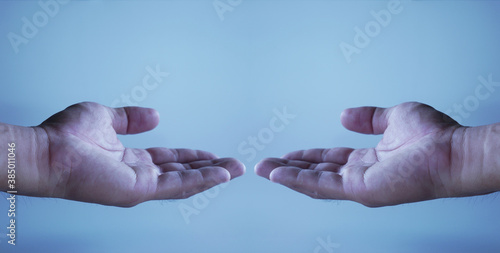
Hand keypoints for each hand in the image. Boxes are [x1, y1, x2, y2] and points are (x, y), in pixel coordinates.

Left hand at [37, 102, 244, 206]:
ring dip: (213, 175)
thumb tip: (155, 116)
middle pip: (182, 172)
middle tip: (233, 164)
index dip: (191, 156)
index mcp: (130, 160)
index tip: (210, 153)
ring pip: (185, 181)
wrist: (48, 150)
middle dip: (209, 168)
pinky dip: (202, 179)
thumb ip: (130, 119)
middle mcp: (138, 175)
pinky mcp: (140, 189)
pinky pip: (178, 184)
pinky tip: (220, 174)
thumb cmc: (66, 136)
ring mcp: (140, 185)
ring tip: (236, 169)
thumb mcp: (105, 117)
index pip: (168, 159)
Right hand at [255, 102, 465, 206]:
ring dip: (286, 175)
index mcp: (369, 160)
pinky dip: (296, 180)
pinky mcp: (359, 189)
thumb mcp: (394, 117)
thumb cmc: (433, 136)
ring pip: (313, 181)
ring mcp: (358, 185)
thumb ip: (369, 117)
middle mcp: (360, 175)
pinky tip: (278, 175)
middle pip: (316, 172)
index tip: (289, 154)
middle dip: (289, 168)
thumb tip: (344, 115)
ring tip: (263, 169)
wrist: (450, 150)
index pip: (330, 160)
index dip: (308, 156)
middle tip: (265, 164)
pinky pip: (321, 185)